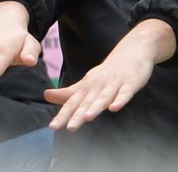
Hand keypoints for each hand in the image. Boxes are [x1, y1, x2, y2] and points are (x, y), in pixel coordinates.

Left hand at [44, 19, 175, 131]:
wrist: (131, 51)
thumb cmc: (107, 72)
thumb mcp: (86, 83)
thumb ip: (68, 93)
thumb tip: (46, 95)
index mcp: (86, 86)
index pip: (72, 103)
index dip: (63, 115)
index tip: (53, 127)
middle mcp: (98, 85)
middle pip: (86, 102)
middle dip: (78, 115)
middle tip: (69, 128)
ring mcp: (114, 83)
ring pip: (103, 97)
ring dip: (95, 107)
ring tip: (87, 118)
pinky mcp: (130, 83)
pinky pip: (125, 93)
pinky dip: (120, 100)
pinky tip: (114, 108)